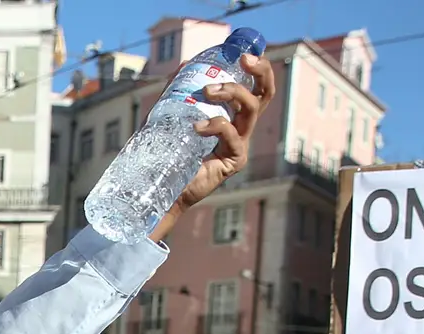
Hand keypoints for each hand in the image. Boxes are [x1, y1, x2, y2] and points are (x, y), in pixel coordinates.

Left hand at [151, 53, 275, 241]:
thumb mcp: (170, 116)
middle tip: (242, 60)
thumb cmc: (165, 155)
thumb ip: (177, 91)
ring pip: (250, 109)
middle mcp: (240, 130)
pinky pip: (232, 134)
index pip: (255, 88)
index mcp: (231, 117)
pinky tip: (196, 127)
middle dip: (260, 72)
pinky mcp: (233, 161)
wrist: (159, 190)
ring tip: (207, 90)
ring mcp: (239, 145)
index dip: (258, 68)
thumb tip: (185, 63)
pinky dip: (215, 124)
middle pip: (264, 95)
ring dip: (232, 92)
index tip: (243, 53)